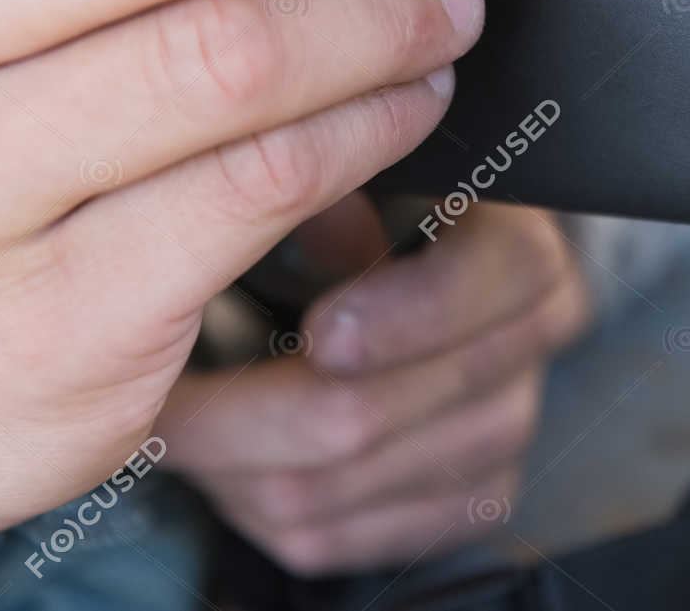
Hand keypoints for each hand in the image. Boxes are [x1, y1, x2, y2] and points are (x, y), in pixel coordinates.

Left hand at [157, 195, 589, 573]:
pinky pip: (332, 539)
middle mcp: (529, 342)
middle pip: (382, 412)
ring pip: (337, 488)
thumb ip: (329, 169)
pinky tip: (226, 459)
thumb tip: (285, 151)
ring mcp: (502, 428)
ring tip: (176, 415)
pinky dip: (254, 510)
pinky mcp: (460, 502)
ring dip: (230, 462)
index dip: (405, 315)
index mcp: (519, 246)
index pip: (494, 285)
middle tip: (160, 384)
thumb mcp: (363, 171)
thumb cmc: (377, 208)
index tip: (319, 328)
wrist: (409, 286)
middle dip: (247, 410)